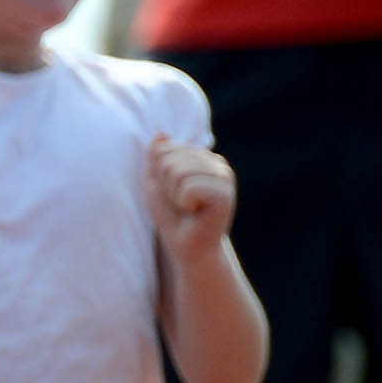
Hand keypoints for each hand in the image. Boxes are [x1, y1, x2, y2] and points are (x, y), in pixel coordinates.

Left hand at [148, 135, 237, 257]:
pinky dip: (183, 204)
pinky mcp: (225, 195)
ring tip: (187, 209)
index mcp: (203, 157)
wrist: (188, 248)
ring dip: (173, 197)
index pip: (164, 149)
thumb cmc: (172, 217)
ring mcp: (224, 177)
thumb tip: (161, 133)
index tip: (173, 193)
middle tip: (180, 205)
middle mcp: (217, 163)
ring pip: (177, 173)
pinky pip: (188, 189)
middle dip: (165, 187)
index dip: (158, 176)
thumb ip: (157, 158)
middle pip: (169, 161)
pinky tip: (195, 214)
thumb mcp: (156, 183)